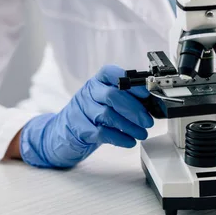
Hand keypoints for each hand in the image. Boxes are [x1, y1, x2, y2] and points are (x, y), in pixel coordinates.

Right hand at [19, 65, 153, 168]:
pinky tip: (130, 141)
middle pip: (112, 95)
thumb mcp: (106, 100)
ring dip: (129, 126)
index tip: (146, 94)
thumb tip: (151, 102)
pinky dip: (119, 137)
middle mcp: (88, 92)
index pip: (111, 73)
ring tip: (142, 133)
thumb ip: (126, 98)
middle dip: (134, 109)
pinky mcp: (80, 129)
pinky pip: (101, 133)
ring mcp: (82, 111)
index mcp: (98, 81)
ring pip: (107, 115)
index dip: (131, 83)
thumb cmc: (92, 113)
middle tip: (148, 121)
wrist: (63, 132)